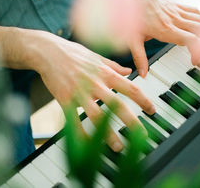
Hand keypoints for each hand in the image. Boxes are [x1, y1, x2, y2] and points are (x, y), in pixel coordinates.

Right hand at [27, 31, 155, 151]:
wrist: (48, 51)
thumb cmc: (73, 53)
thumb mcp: (96, 56)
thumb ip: (113, 66)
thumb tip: (128, 71)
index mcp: (105, 73)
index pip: (130, 88)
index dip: (144, 100)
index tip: (152, 110)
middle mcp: (95, 83)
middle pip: (117, 105)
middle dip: (132, 121)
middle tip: (142, 135)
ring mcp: (79, 93)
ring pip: (97, 116)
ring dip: (108, 134)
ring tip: (118, 147)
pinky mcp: (65, 100)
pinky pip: (74, 121)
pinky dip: (80, 134)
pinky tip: (86, 146)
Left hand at [129, 0, 199, 76]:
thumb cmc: (130, 13)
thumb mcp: (132, 39)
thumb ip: (139, 57)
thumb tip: (143, 74)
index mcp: (165, 29)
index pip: (191, 40)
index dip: (198, 51)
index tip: (195, 61)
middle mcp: (174, 19)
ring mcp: (176, 11)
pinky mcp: (176, 6)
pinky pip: (194, 11)